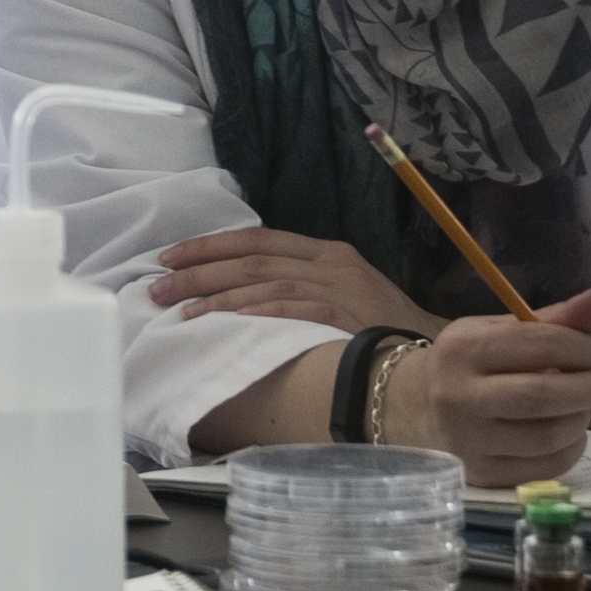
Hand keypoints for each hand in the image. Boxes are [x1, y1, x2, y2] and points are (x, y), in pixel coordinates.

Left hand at [145, 225, 431, 335]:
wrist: (433, 352)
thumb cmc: (381, 329)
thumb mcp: (343, 294)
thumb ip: (299, 285)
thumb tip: (239, 292)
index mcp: (327, 252)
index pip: (257, 238)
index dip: (209, 246)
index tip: (168, 258)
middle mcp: (330, 262)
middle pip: (252, 257)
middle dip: (199, 270)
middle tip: (157, 285)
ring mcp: (339, 286)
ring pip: (264, 281)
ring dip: (217, 295)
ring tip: (180, 310)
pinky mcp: (347, 313)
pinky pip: (293, 308)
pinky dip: (258, 310)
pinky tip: (228, 318)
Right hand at [374, 291, 590, 495]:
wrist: (418, 408)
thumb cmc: (472, 364)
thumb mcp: (500, 332)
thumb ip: (553, 321)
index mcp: (463, 348)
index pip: (539, 345)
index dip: (582, 348)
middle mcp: (457, 396)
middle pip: (542, 396)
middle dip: (587, 388)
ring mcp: (466, 441)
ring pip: (547, 437)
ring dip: (580, 419)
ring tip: (579, 407)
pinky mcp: (480, 475)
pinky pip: (544, 468)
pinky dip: (570, 449)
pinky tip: (565, 434)